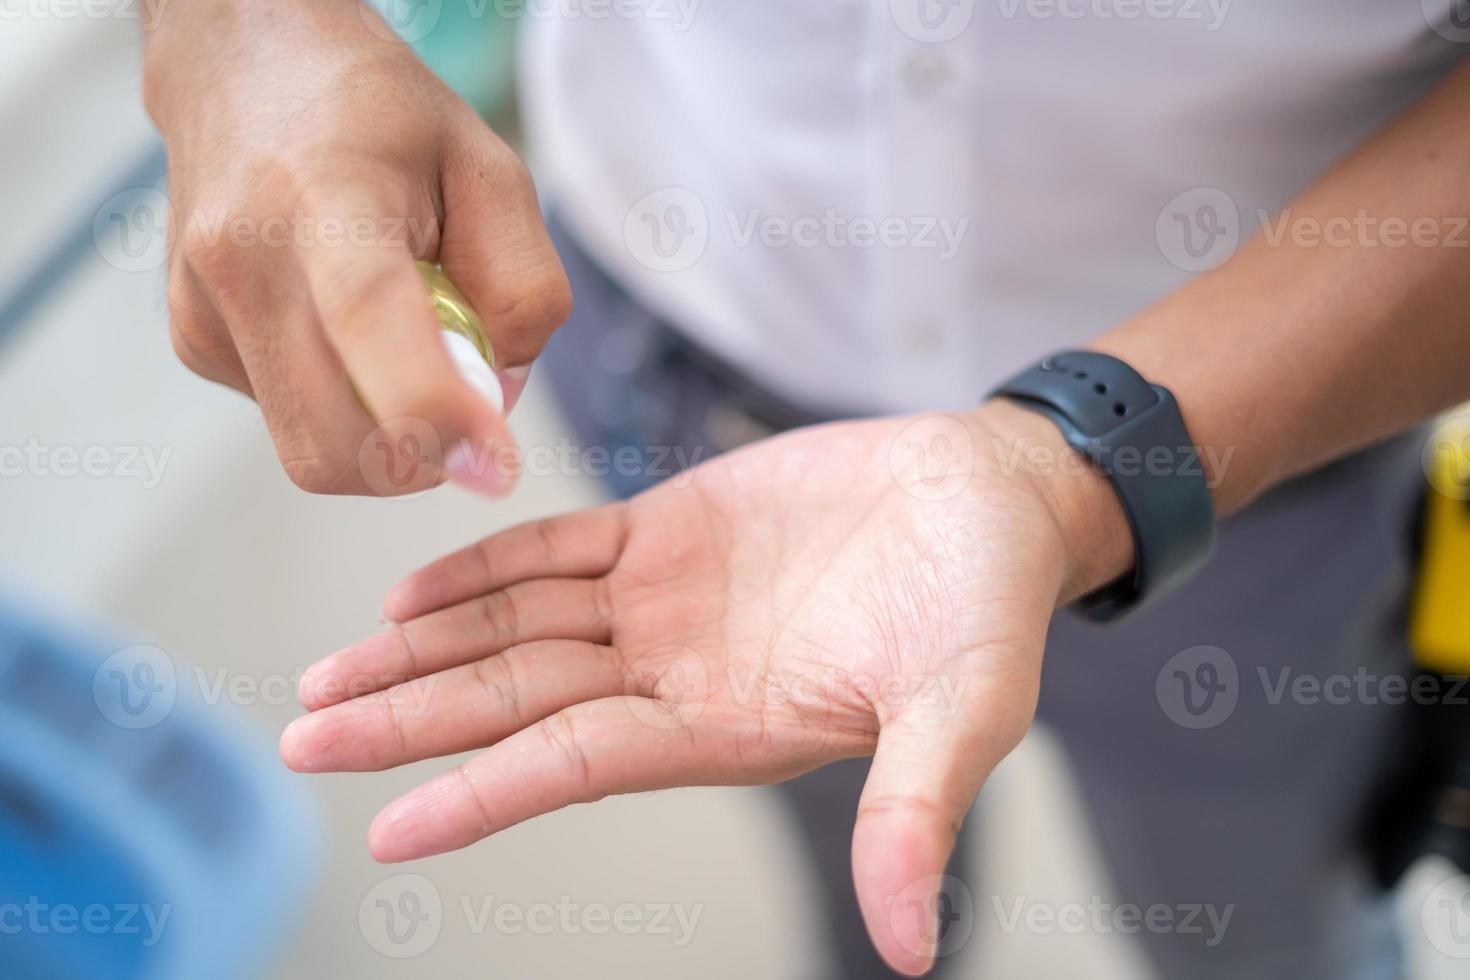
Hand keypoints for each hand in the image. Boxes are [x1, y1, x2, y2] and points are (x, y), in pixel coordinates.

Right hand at [143, 0, 569, 494]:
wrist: (246, 67)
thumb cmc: (384, 121)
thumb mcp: (493, 174)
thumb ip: (520, 291)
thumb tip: (496, 402)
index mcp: (325, 195)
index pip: (368, 314)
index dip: (432, 407)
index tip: (493, 467)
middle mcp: (243, 257)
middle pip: (336, 436)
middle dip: (425, 455)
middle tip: (469, 394)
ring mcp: (204, 307)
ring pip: (315, 450)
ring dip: (388, 436)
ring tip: (405, 337)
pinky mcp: (194, 341)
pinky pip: (294, 420)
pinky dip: (347, 404)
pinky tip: (347, 325)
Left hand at [281, 402, 1128, 973]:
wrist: (989, 496)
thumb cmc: (987, 606)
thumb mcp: (965, 709)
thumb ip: (916, 813)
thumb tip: (911, 953)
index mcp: (728, 728)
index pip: (579, 764)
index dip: (485, 792)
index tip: (389, 824)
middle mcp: (676, 674)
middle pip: (518, 701)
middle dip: (412, 719)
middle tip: (303, 737)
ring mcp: (663, 602)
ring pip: (517, 628)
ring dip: (425, 648)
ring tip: (328, 675)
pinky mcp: (668, 528)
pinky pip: (557, 552)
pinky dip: (486, 567)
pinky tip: (414, 591)